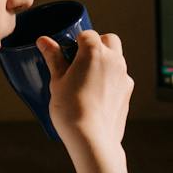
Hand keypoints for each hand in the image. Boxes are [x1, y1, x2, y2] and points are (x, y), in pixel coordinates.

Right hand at [38, 30, 132, 154]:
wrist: (92, 138)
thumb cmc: (71, 108)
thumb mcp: (56, 81)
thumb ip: (54, 58)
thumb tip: (44, 41)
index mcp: (95, 52)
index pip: (87, 34)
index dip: (76, 42)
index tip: (67, 53)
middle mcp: (114, 60)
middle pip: (109, 40)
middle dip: (97, 45)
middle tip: (80, 61)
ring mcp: (124, 76)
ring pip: (117, 59)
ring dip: (105, 61)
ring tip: (87, 80)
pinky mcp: (128, 92)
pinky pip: (120, 78)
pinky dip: (111, 80)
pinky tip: (96, 95)